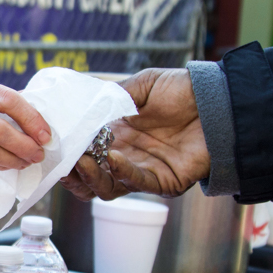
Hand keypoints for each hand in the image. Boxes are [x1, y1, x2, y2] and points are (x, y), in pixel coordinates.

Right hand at [60, 69, 209, 200]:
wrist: (219, 100)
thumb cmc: (183, 90)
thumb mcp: (141, 85)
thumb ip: (113, 96)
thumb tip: (81, 103)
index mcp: (118, 136)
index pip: (84, 154)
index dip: (68, 153)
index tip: (53, 144)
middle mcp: (127, 157)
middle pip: (91, 179)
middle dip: (73, 174)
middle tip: (62, 161)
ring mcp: (144, 172)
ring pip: (108, 188)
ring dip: (92, 177)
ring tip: (80, 160)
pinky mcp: (165, 182)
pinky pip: (138, 183)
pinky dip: (122, 172)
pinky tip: (111, 157)